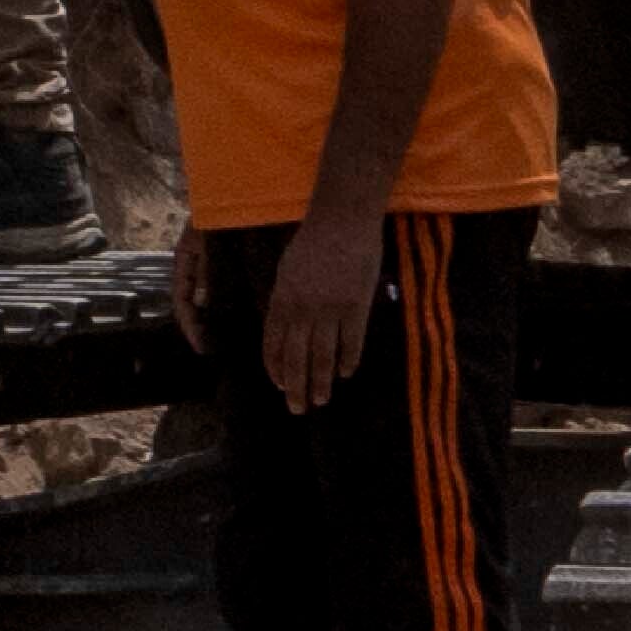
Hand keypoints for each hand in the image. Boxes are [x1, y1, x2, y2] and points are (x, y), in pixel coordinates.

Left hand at [260, 219, 380, 413]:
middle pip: (296, 356)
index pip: (273, 343)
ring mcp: (330, 309)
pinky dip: (348, 360)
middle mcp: (302, 309)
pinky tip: (345, 375)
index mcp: (281, 299)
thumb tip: (283, 329)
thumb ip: (285, 300)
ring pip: (323, 355)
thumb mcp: (287, 271)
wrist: (342, 221)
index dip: (276, 368)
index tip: (279, 386)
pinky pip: (352, 341)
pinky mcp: (357, 307)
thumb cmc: (312, 242)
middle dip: (295, 386)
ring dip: (320, 381)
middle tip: (297, 409)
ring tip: (320, 400)